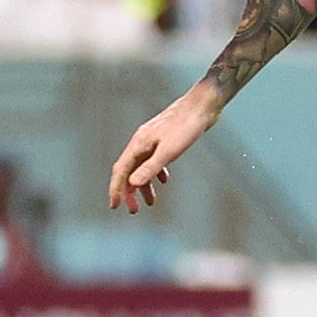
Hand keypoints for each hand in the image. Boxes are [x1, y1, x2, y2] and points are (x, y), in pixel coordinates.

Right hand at [108, 88, 221, 213]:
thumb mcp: (169, 151)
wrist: (202, 106)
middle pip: (129, 170)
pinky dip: (156, 173)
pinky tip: (164, 180)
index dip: (116, 189)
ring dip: (144, 185)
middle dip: (130, 192)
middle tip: (134, 210)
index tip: (114, 206)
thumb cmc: (186, 126)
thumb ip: (150, 168)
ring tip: (151, 202)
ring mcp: (152, 140)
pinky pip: (154, 160)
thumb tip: (133, 183)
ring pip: (142, 166)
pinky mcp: (164, 140)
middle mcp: (142, 142)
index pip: (120, 170)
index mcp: (139, 143)